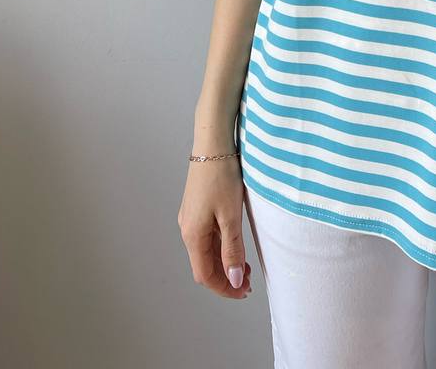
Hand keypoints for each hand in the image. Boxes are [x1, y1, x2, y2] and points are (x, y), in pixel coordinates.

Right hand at [178, 157, 252, 299]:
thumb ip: (232, 249)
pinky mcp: (197, 208)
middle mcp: (187, 229)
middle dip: (225, 277)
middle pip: (204, 265)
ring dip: (224, 262)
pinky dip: (221, 247)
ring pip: (206, 251)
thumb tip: (234, 280)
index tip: (244, 292)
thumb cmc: (221, 175)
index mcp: (193, 235)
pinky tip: (235, 245)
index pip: (205, 275)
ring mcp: (190, 218)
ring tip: (246, 267)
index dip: (224, 288)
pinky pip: (207, 237)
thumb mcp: (231, 215)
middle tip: (248, 282)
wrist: (212, 142)